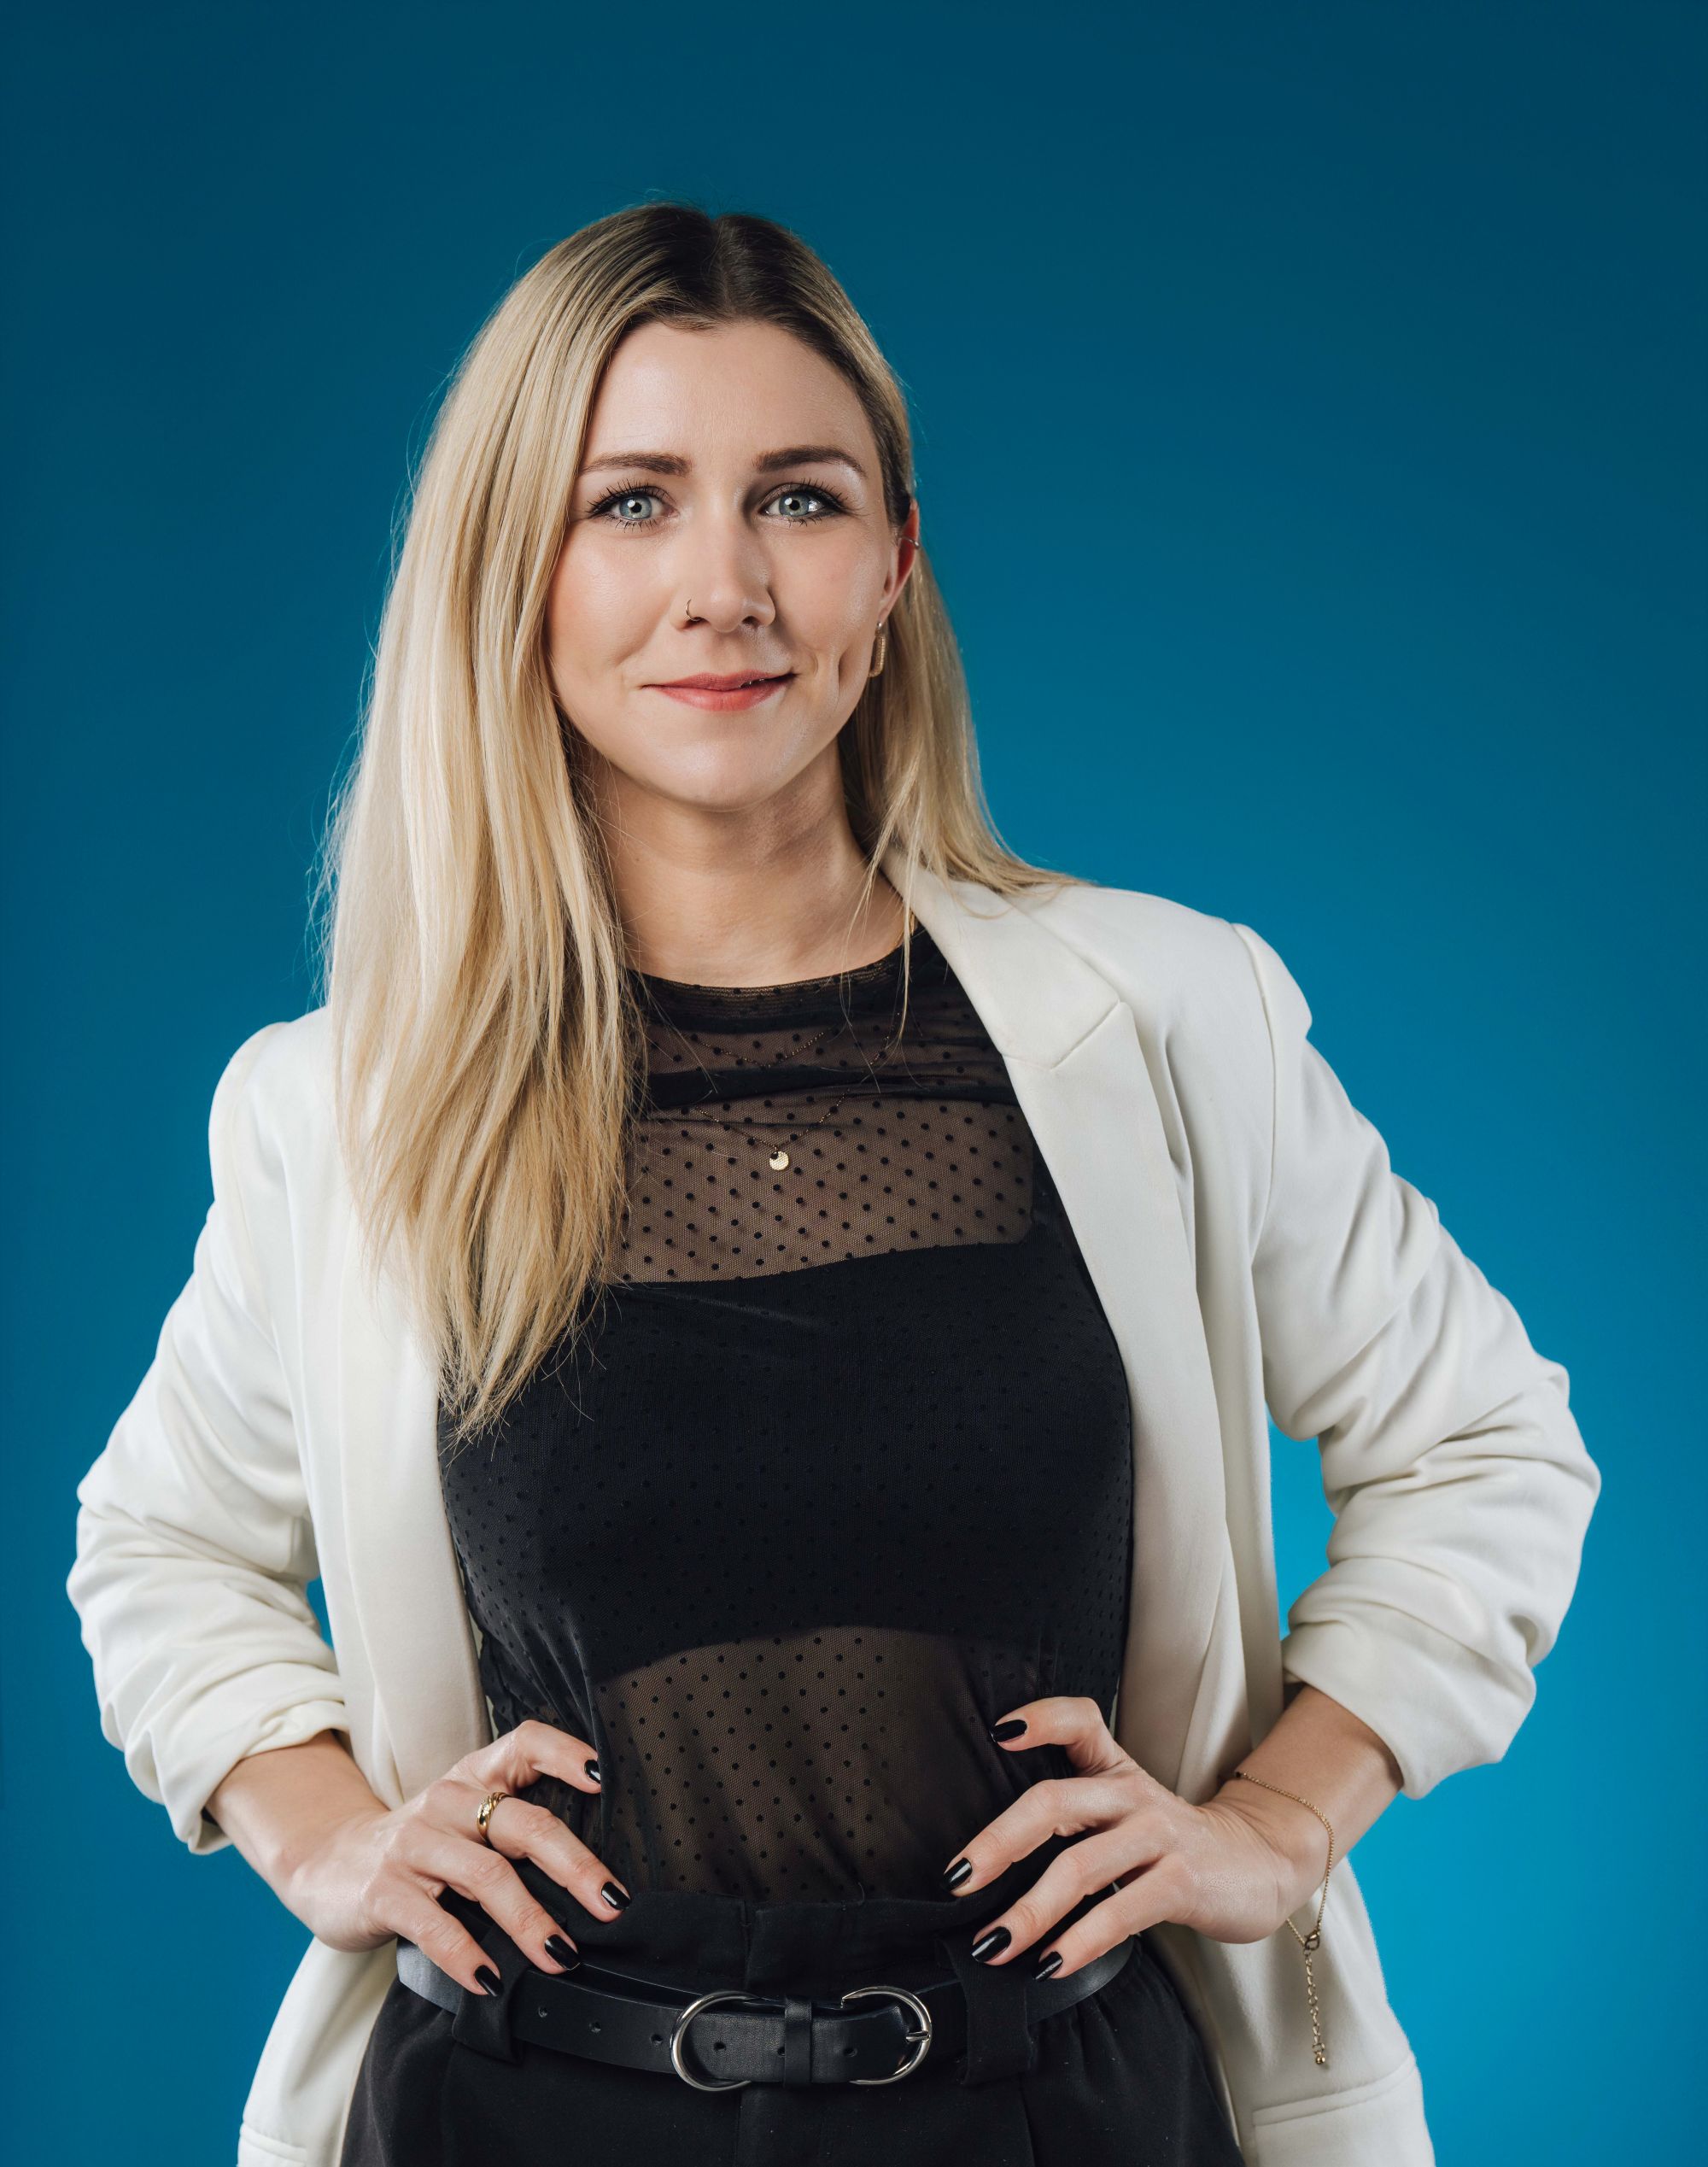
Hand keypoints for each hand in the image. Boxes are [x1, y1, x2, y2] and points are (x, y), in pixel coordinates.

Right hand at [283, 1720, 625, 1995]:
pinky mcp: (384, 1890)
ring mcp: (414, 1845)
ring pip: (487, 1876)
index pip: (524, 1744)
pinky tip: (490, 1980)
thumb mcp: (464, 1820)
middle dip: (575, 1866)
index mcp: (474, 1778)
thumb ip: (513, 1828)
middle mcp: (448, 1803)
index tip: (602, 1777)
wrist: (327, 1864)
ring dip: (530, 1921)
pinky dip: (467, 1954)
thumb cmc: (419, 1847)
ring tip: (561, 1956)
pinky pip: (435, 1924)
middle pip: (524, 1824)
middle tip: (611, 1903)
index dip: (565, 1754)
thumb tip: (591, 1879)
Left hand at [948, 1696, 1330, 1978]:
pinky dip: (1081, 1941)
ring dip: (1029, 1911)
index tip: (997, 1732)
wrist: (1259, 1865)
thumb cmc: (1173, 1844)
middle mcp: (1132, 1795)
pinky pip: (1121, 1910)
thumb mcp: (1126, 1808)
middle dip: (998, 1843)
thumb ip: (1073, 1811)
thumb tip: (989, 1855)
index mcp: (1114, 1771)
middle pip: (1054, 1802)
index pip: (1079, 1720)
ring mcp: (1159, 1835)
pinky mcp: (1183, 1881)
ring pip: (1080, 1866)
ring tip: (994, 1944)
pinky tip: (1053, 1963)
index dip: (1039, 1718)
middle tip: (959, 1880)